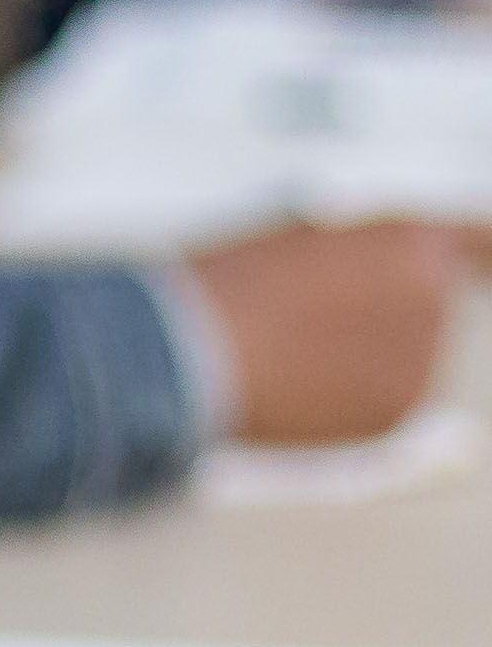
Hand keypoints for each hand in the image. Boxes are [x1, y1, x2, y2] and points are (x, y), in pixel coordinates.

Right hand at [184, 216, 460, 445]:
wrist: (184, 351)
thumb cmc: (223, 287)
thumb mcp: (300, 237)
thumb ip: (360, 248)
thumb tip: (388, 274)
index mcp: (407, 238)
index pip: (476, 242)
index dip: (478, 253)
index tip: (479, 265)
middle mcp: (431, 293)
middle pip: (427, 303)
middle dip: (380, 313)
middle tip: (307, 319)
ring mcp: (420, 356)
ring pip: (401, 355)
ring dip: (357, 356)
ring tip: (286, 352)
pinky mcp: (396, 409)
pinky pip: (382, 400)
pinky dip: (344, 399)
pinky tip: (293, 384)